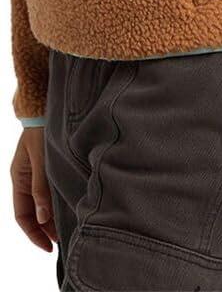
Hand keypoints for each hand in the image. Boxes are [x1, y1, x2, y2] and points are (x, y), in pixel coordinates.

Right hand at [10, 127, 57, 251]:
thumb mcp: (40, 159)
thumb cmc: (40, 130)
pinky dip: (57, 203)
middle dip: (46, 229)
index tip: (48, 247)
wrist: (43, 108)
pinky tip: (69, 208)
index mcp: (19, 179)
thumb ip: (41, 187)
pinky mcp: (47, 169)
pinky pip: (50, 193)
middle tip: (63, 239)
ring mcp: (36, 175)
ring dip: (52, 217)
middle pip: (33, 213)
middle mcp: (26, 180)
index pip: (22, 216)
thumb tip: (42, 216)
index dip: (33, 234)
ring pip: (42, 204)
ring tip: (68, 227)